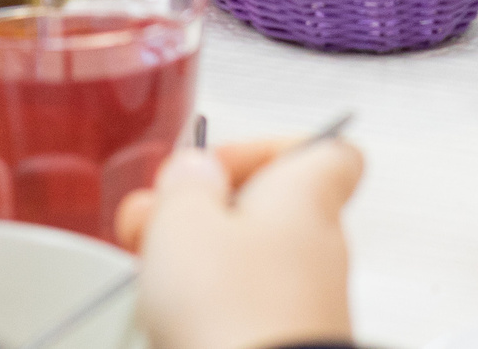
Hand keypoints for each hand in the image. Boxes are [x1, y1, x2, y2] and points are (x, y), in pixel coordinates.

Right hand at [116, 137, 362, 348]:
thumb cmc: (232, 309)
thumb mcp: (184, 220)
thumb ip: (186, 184)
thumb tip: (195, 168)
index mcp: (307, 195)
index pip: (324, 148)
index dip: (269, 149)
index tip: (215, 164)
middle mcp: (321, 246)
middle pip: (268, 212)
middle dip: (205, 216)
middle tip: (155, 228)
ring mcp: (310, 302)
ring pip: (252, 265)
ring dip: (201, 266)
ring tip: (153, 283)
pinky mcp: (287, 344)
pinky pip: (248, 314)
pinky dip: (210, 312)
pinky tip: (172, 324)